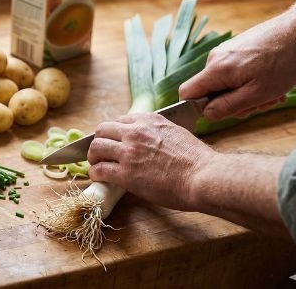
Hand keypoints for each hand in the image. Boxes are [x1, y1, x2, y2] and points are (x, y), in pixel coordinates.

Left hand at [87, 113, 217, 211]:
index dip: (114, 132)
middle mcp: (135, 132)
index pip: (120, 120)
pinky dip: (95, 173)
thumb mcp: (177, 133)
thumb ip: (158, 133)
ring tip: (96, 164)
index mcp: (149, 121)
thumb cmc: (198, 160)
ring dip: (93, 156)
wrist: (204, 177)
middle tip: (100, 153)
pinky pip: (100, 169)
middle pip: (102, 130)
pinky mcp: (126, 173)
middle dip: (99, 141)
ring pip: (96, 147)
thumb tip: (151, 140)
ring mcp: (128, 152)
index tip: (114, 141)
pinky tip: (99, 177)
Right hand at [179, 6, 295, 121]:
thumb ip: (228, 106)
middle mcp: (215, 57)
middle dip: (232, 101)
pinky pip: (233, 71)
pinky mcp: (237, 47)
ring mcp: (225, 50)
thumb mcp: (258, 93)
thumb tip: (205, 115)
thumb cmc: (283, 62)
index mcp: (216, 70)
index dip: (198, 107)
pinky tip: (269, 79)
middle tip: (259, 103)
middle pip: (209, 90)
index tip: (222, 112)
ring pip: (224, 81)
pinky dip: (249, 80)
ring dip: (244, 92)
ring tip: (270, 91)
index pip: (186, 93)